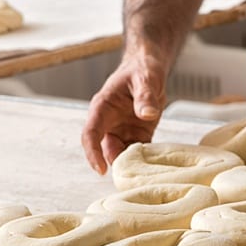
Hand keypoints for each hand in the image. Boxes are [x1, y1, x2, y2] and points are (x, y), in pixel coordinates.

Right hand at [81, 54, 166, 174]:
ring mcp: (122, 130)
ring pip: (121, 154)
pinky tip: (154, 167)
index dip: (92, 152)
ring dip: (131, 165)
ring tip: (145, 173)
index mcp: (103, 107)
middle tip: (132, 176)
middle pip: (105, 149)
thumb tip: (147, 114)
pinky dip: (144, 161)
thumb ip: (145, 96)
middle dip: (116, 164)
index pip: (91, 133)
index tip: (101, 169)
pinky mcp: (137, 135)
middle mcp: (108, 122)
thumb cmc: (141, 69)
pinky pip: (137, 153)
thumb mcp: (145, 79)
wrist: (149, 69)